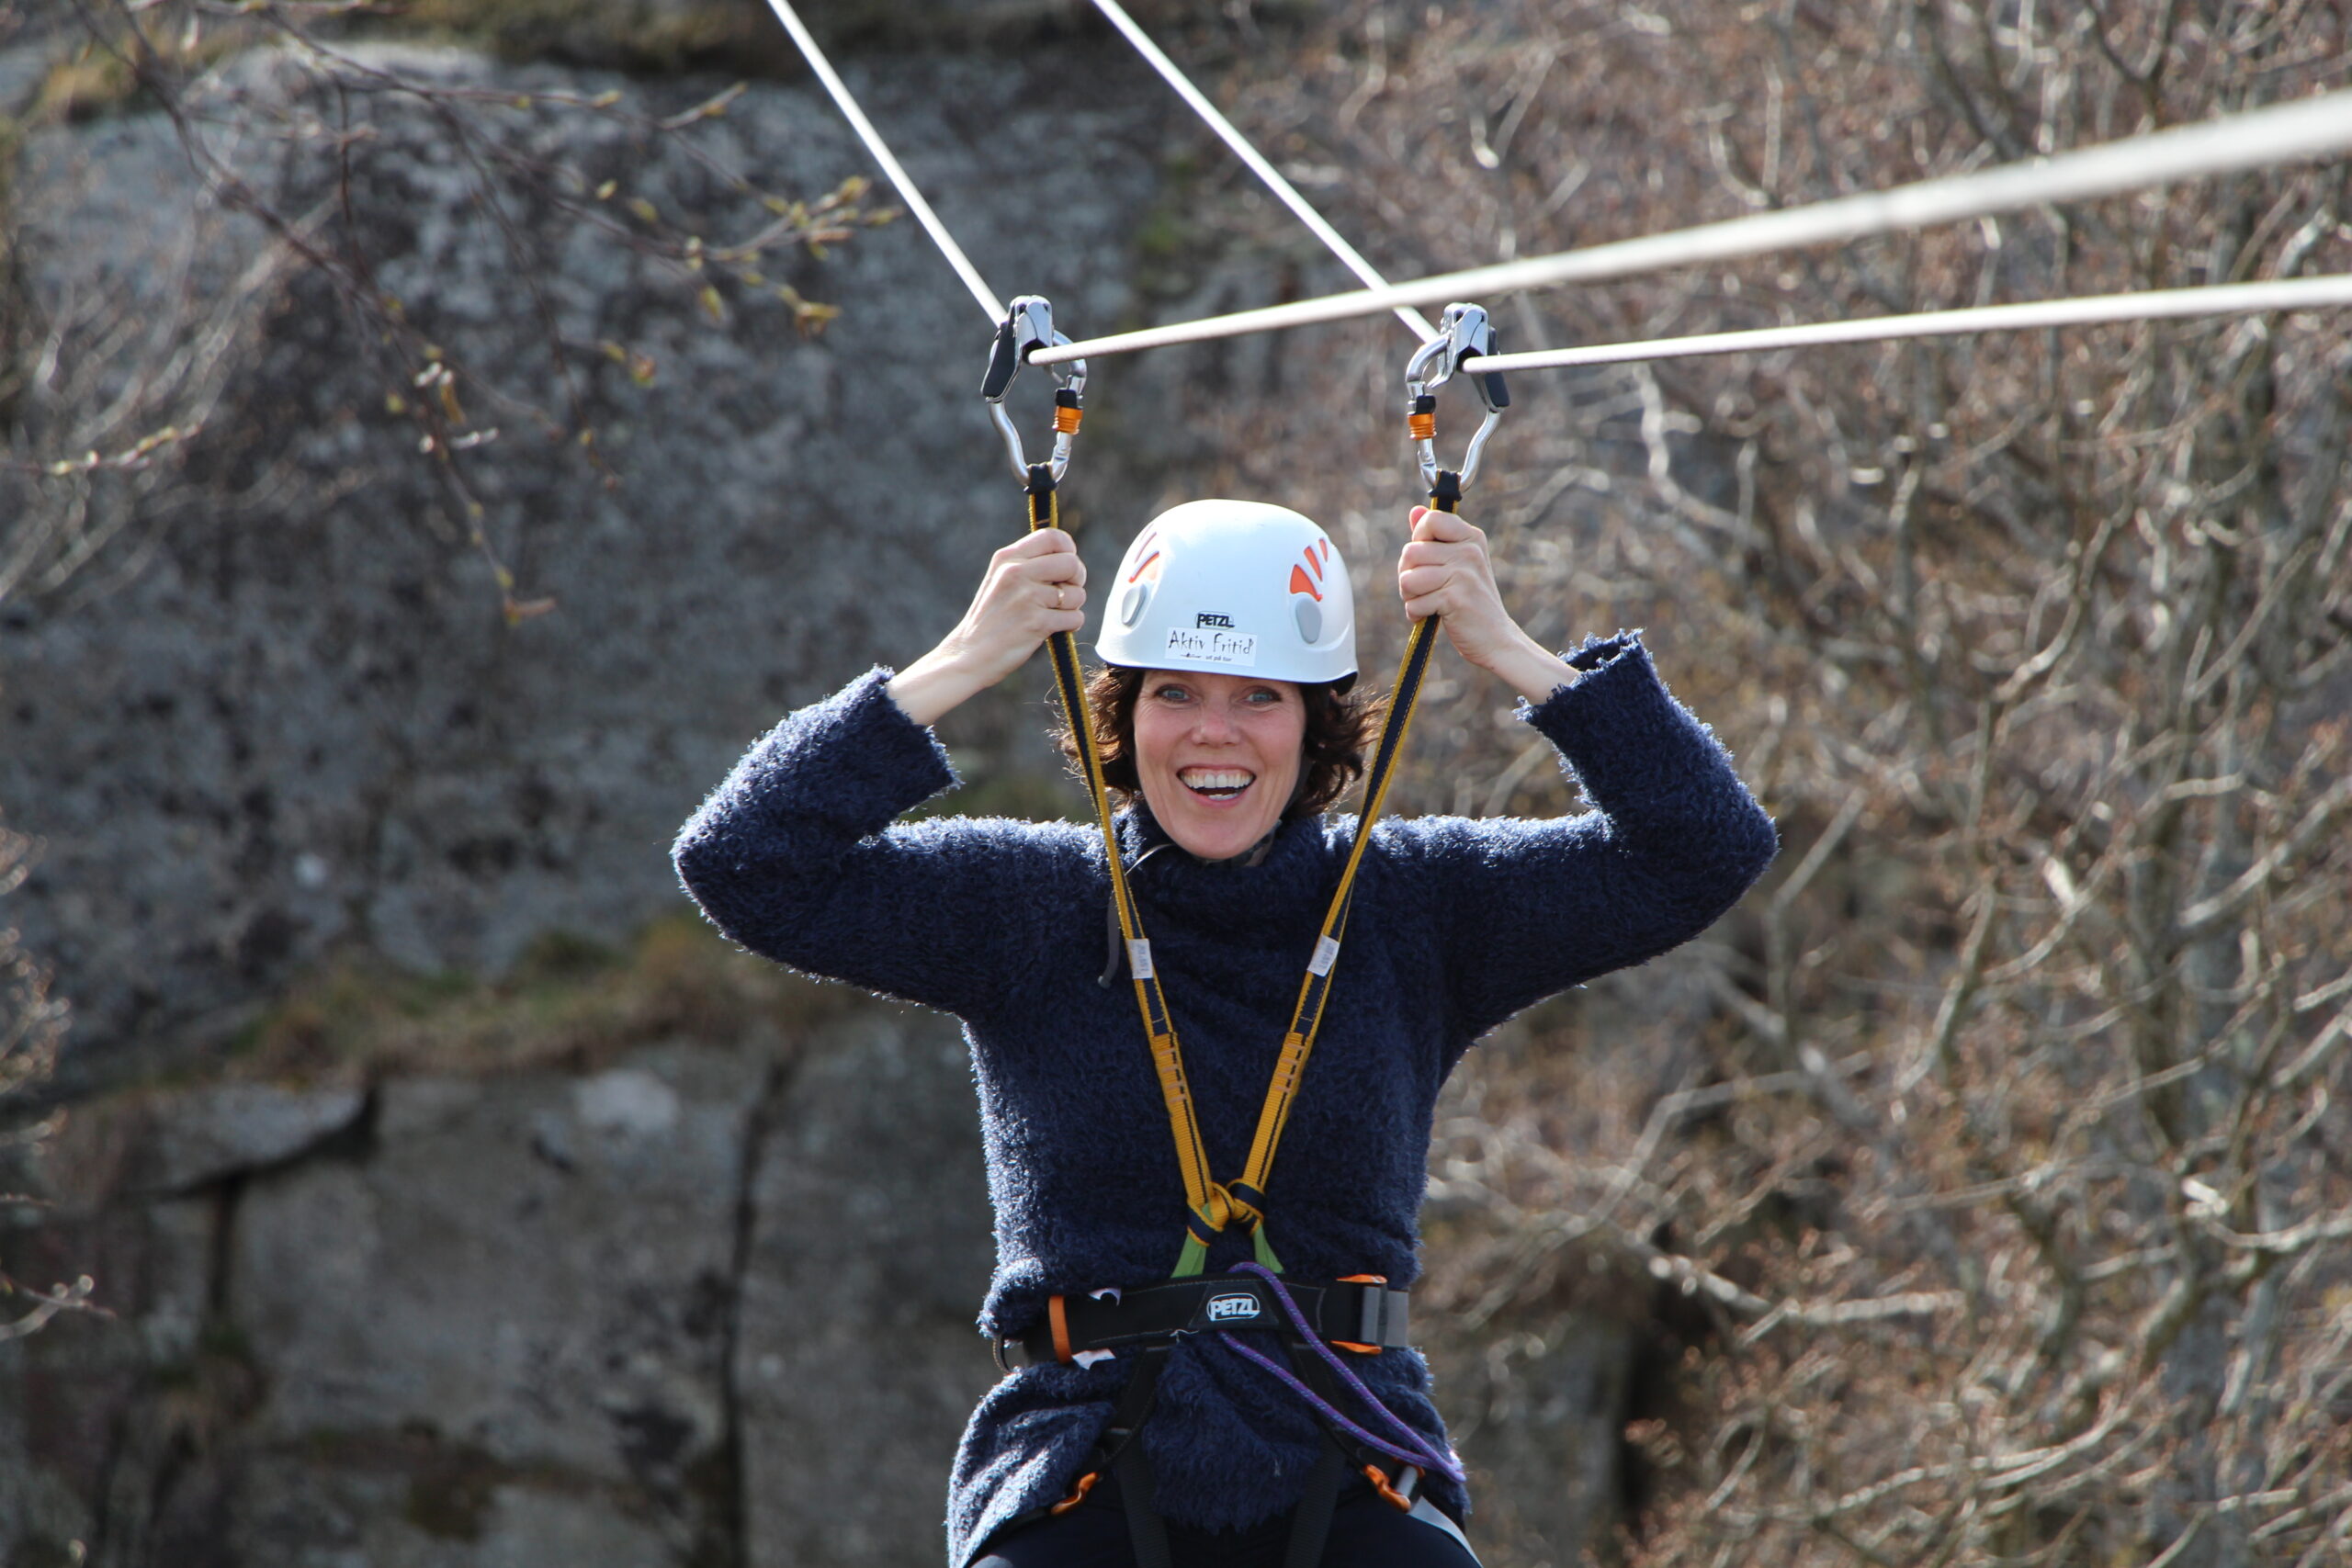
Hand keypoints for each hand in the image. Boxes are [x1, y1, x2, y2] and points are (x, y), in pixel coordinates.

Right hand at [888, 529, 1086, 724]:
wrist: (968, 655)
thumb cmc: (991, 619)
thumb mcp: (1000, 580)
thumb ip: (1028, 565)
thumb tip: (1070, 559)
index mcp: (1007, 558)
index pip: (1052, 537)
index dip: (1068, 550)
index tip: (1065, 568)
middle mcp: (1016, 572)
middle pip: (1072, 563)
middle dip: (1077, 579)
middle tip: (1065, 593)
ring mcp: (1026, 597)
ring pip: (1076, 594)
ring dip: (1072, 607)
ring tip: (1051, 615)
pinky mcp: (1036, 622)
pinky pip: (1075, 617)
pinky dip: (1070, 626)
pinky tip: (1051, 629)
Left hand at [1397, 506, 1575, 703]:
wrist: (1496, 639)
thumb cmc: (1471, 601)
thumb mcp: (1457, 564)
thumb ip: (1435, 539)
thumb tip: (1415, 511)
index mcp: (1470, 538)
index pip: (1430, 520)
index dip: (1418, 540)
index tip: (1429, 559)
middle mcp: (1469, 551)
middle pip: (1410, 552)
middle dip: (1409, 576)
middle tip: (1427, 589)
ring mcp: (1463, 574)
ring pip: (1407, 579)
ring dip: (1411, 597)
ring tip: (1430, 602)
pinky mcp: (1455, 598)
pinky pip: (1414, 603)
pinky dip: (1417, 615)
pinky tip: (1435, 616)